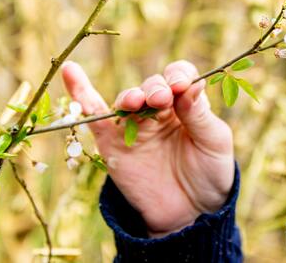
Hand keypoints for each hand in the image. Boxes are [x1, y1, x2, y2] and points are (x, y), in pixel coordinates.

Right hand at [61, 59, 234, 237]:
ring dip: (131, 97)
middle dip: (155, 88)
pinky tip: (70, 71)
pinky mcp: (113, 145)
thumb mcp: (215, 142)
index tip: (181, 86)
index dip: (179, 75)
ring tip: (138, 101)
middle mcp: (159, 110)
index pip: (180, 75)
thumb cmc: (209, 173)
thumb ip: (201, 114)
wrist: (190, 214)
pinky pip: (94, 117)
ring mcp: (135, 127)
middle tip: (162, 98)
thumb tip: (194, 84)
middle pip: (152, 85)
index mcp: (187, 104)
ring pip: (127, 100)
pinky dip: (81, 94)